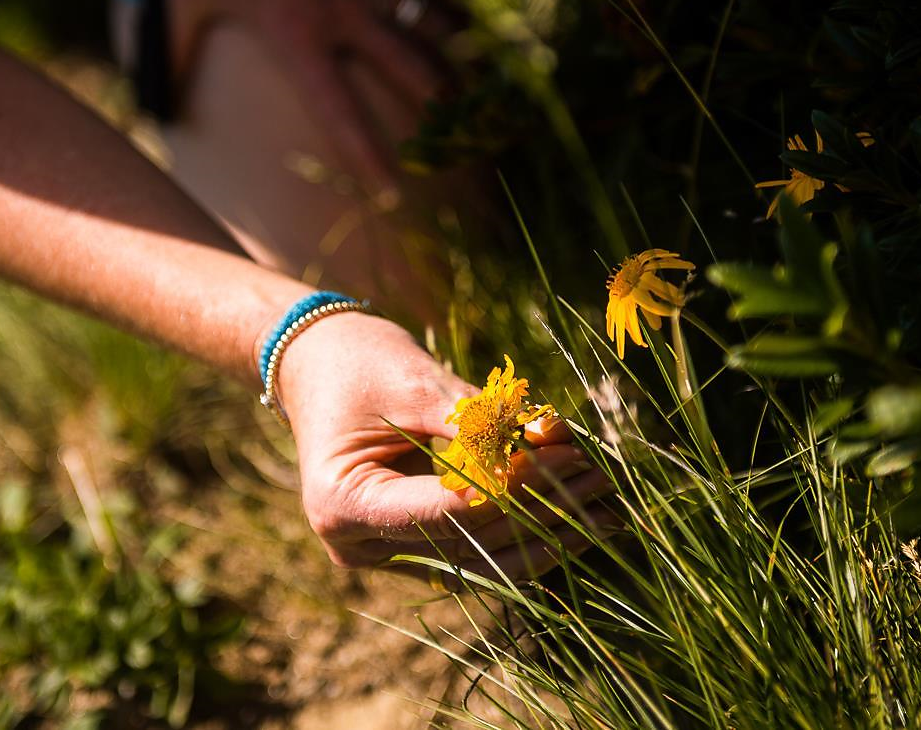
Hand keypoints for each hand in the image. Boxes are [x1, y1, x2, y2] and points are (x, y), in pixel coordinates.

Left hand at [167, 0, 462, 195]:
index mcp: (299, 36)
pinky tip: (476, 37)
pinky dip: (457, 11)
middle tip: (457, 144)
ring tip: (477, 103)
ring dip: (457, 67)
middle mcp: (345, 15)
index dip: (365, 152)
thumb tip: (155, 104)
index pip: (338, 108)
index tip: (390, 188)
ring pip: (429, 31)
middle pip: (406, 72)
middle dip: (437, 111)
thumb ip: (172, 52)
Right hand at [275, 312, 613, 582]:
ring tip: (605, 506)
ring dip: (544, 532)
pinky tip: (574, 516)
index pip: (446, 512)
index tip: (568, 458)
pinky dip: (522, 531)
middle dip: (541, 509)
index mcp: (342, 506)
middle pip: (469, 542)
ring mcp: (384, 553)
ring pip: (480, 560)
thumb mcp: (413, 381)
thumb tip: (551, 438)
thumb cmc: (355, 361)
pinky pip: (475, 549)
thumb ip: (478, 418)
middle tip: (601, 477)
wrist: (314, 362)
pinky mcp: (409, 546)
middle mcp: (359, 546)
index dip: (513, 488)